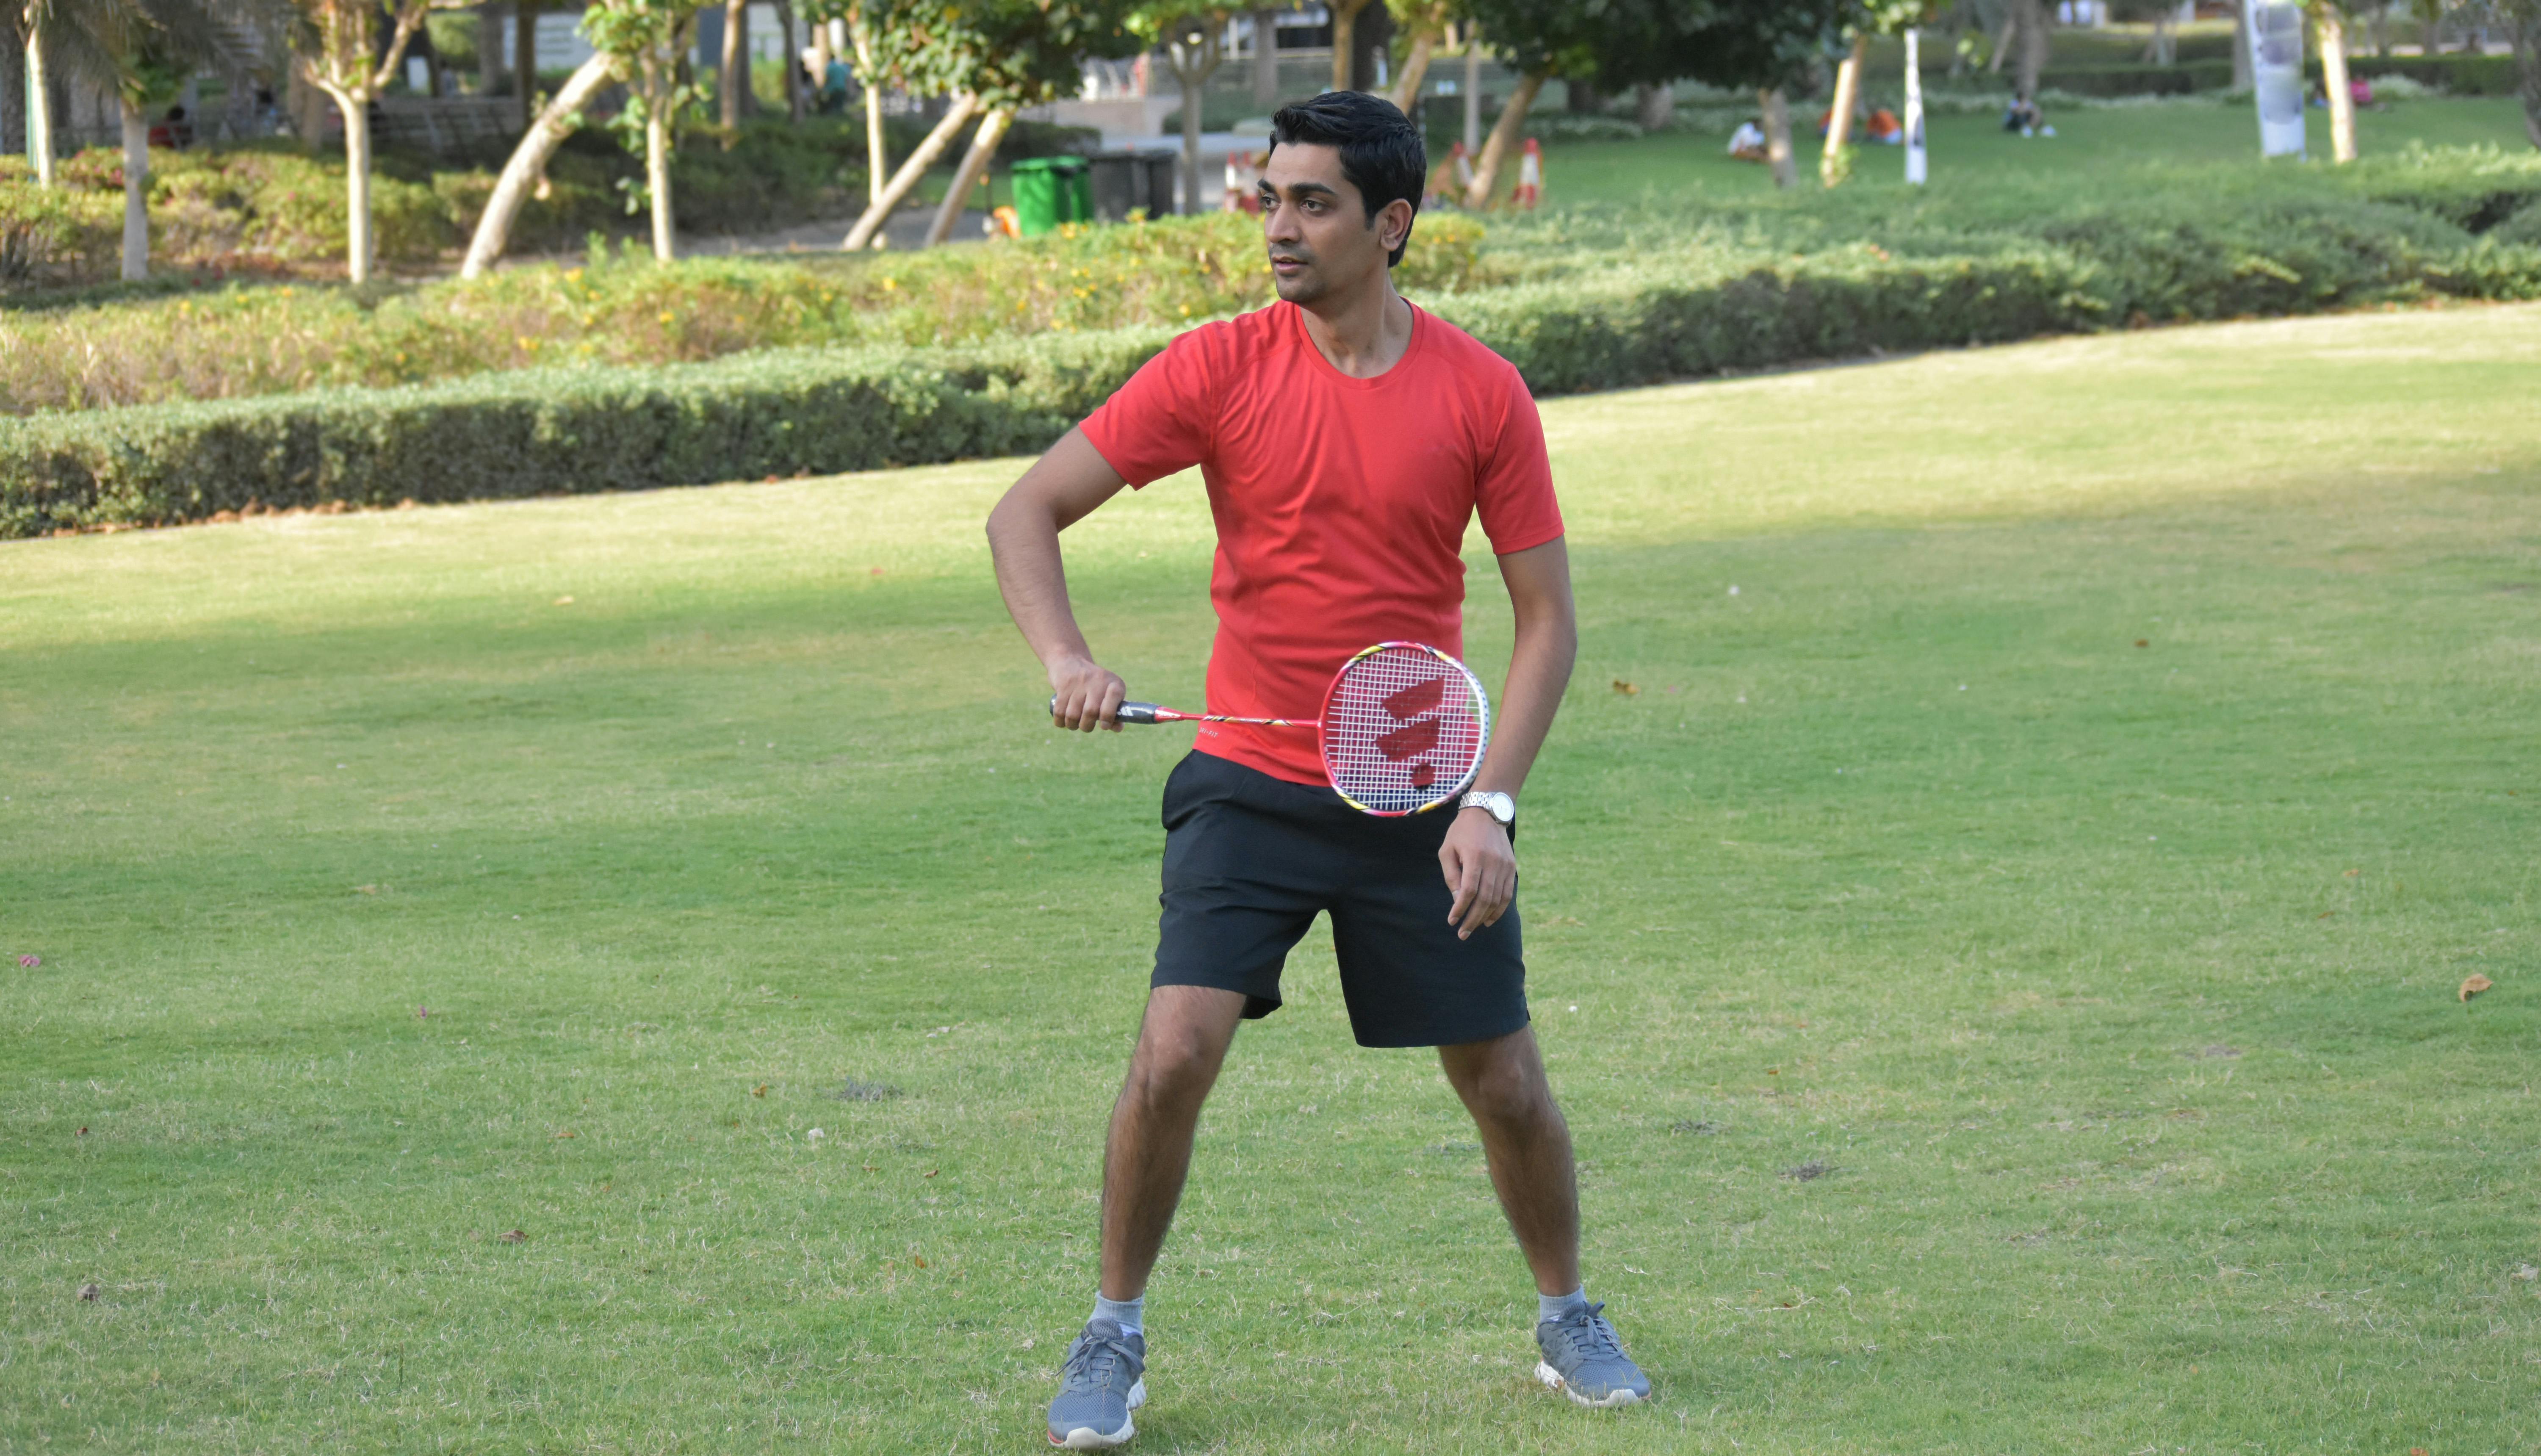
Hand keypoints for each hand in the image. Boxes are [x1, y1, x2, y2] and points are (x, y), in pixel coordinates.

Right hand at [1048, 654, 1125, 731]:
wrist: (1070, 660)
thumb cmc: (1095, 686)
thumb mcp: (1108, 693)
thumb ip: (1115, 712)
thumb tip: (1117, 728)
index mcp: (1114, 683)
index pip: (1114, 697)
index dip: (1109, 715)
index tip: (1104, 726)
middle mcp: (1098, 680)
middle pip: (1091, 711)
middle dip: (1087, 726)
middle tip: (1086, 726)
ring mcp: (1079, 682)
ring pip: (1073, 714)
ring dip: (1072, 725)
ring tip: (1074, 723)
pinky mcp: (1063, 685)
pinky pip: (1059, 711)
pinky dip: (1060, 721)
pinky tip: (1063, 721)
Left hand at [1439, 807, 1515, 939]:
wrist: (1487, 813)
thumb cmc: (1461, 832)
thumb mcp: (1447, 850)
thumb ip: (1451, 875)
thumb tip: (1457, 900)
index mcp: (1475, 856)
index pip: (1469, 890)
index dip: (1460, 908)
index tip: (1452, 921)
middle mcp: (1493, 862)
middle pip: (1485, 899)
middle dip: (1472, 919)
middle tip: (1462, 934)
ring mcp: (1505, 865)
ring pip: (1497, 899)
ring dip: (1485, 917)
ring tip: (1473, 928)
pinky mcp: (1512, 867)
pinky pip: (1507, 894)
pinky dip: (1499, 909)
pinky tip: (1488, 919)